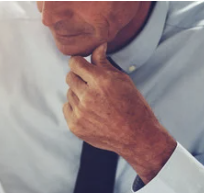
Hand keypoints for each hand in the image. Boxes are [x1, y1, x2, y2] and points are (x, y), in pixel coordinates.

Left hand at [63, 43, 176, 182]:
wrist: (136, 136)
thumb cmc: (132, 105)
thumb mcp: (122, 80)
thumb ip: (104, 63)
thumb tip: (97, 46)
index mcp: (101, 81)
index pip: (75, 63)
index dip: (79, 62)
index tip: (82, 65)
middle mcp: (88, 96)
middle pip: (69, 77)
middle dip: (78, 77)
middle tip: (91, 84)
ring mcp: (80, 113)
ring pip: (69, 93)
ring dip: (79, 94)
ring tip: (96, 101)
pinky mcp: (75, 126)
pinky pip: (67, 108)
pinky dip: (75, 108)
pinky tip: (90, 112)